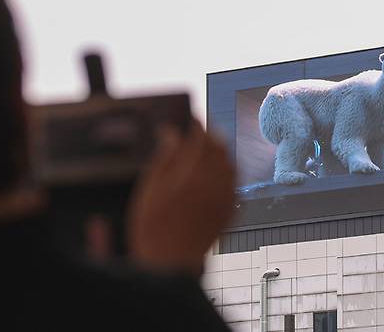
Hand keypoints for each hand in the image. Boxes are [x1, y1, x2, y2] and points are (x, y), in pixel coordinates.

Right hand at [127, 120, 235, 274]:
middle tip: (198, 130)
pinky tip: (217, 172)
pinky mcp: (228, 212)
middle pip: (220, 148)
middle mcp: (213, 185)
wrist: (171, 264)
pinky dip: (227, 171)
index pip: (199, 138)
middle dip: (210, 135)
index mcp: (191, 176)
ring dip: (221, 152)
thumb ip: (163, 159)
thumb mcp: (148, 192)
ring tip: (207, 148)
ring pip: (230, 164)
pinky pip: (234, 184)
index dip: (195, 123)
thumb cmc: (153, 229)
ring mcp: (224, 199)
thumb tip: (170, 133)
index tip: (189, 117)